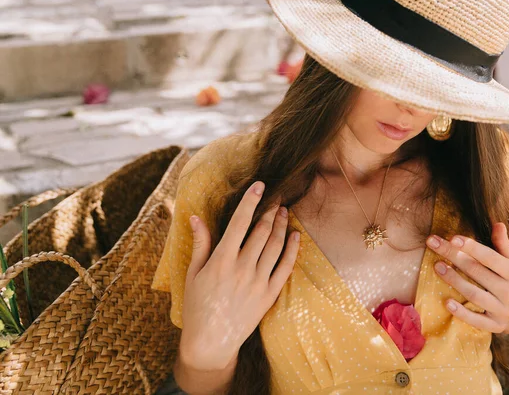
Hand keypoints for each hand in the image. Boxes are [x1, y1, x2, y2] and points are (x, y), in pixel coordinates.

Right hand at [179, 181, 299, 370]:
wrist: (211, 342)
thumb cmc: (197, 307)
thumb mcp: (193, 274)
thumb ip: (200, 244)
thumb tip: (195, 216)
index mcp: (221, 261)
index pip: (239, 223)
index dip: (250, 202)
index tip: (259, 185)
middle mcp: (242, 269)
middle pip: (261, 231)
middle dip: (270, 210)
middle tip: (276, 197)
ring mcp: (258, 282)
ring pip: (275, 246)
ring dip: (281, 225)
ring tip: (284, 211)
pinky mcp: (269, 295)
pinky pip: (285, 267)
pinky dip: (292, 249)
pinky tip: (295, 236)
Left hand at [426, 222, 508, 333]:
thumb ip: (502, 244)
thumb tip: (497, 223)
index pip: (489, 257)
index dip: (471, 247)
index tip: (453, 238)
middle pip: (476, 272)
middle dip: (454, 256)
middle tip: (434, 244)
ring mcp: (502, 309)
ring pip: (474, 294)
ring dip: (454, 280)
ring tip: (437, 267)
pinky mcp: (495, 325)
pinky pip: (476, 320)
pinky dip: (461, 313)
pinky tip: (446, 302)